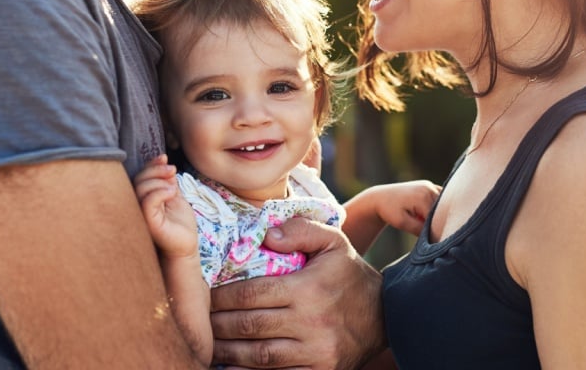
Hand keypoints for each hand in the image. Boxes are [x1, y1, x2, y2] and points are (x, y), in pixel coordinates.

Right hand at [134, 155, 197, 257]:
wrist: (186, 245)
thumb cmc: (179, 223)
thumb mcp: (174, 196)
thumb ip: (167, 181)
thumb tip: (164, 161)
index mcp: (143, 198)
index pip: (140, 176)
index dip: (150, 164)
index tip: (164, 158)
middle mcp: (138, 206)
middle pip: (138, 180)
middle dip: (155, 170)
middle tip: (172, 170)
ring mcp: (141, 214)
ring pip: (141, 188)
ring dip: (158, 180)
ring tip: (173, 186)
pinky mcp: (148, 223)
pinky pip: (148, 202)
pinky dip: (160, 192)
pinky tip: (171, 192)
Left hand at [210, 218, 384, 369]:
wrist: (388, 316)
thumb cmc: (349, 275)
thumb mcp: (333, 241)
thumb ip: (300, 230)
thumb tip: (267, 235)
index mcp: (309, 289)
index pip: (252, 294)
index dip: (222, 297)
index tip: (204, 296)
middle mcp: (311, 323)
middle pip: (250, 327)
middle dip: (218, 326)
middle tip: (198, 322)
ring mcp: (315, 353)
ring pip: (259, 357)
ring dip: (228, 353)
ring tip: (208, 346)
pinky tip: (232, 366)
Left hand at [370, 180, 440, 236]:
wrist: (380, 197)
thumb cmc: (389, 211)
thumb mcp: (402, 223)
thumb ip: (420, 229)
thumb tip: (436, 236)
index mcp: (423, 197)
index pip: (438, 218)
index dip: (436, 229)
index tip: (430, 238)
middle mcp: (429, 188)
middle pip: (442, 210)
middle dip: (438, 221)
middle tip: (429, 231)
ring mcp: (430, 185)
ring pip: (443, 204)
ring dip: (439, 214)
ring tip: (425, 222)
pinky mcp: (429, 186)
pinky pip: (440, 198)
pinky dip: (438, 207)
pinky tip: (427, 215)